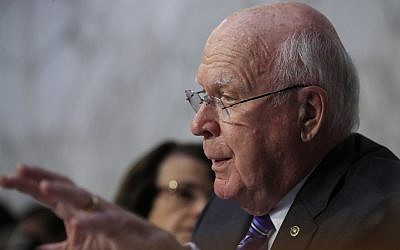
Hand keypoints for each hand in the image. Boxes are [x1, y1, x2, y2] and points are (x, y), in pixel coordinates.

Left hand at [0, 164, 184, 249]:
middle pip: (61, 186)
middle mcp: (88, 206)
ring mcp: (104, 212)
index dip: (27, 186)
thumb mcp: (78, 247)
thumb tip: (37, 249)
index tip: (5, 178)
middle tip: (15, 172)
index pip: (47, 195)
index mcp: (75, 211)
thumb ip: (58, 247)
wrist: (144, 247)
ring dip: (64, 191)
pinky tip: (77, 224)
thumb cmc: (111, 244)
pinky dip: (91, 223)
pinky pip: (104, 222)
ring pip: (82, 197)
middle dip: (39, 178)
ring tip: (44, 187)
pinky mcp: (119, 224)